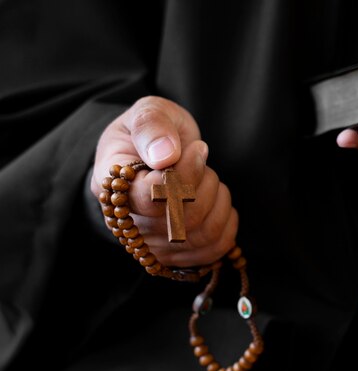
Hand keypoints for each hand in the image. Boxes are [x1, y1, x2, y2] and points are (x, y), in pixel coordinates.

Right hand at [90, 95, 237, 266]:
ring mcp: (152, 243)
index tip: (198, 148)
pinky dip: (227, 220)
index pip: (152, 197)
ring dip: (218, 199)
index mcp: (111, 186)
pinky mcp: (176, 254)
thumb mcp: (149, 112)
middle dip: (205, 182)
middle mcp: (127, 223)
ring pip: (202, 234)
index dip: (185, 174)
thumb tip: (165, 155)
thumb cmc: (152, 131)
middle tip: (200, 157)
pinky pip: (215, 247)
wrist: (154, 153)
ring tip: (207, 177)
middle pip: (182, 219)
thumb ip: (152, 126)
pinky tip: (216, 200)